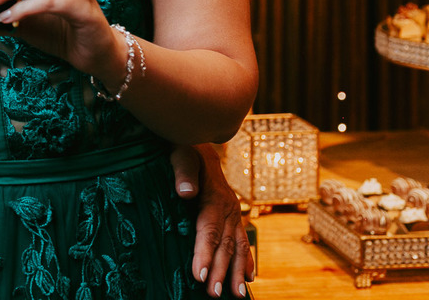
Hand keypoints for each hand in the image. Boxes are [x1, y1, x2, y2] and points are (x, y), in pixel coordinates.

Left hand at [171, 144, 253, 296]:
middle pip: (224, 243)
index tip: (199, 274)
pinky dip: (247, 261)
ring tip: (235, 295)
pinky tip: (248, 279)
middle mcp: (229, 207)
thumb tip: (186, 193)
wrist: (200, 144)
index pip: (209, 229)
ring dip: (236, 272)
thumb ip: (183, 172)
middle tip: (213, 293)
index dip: (205, 253)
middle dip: (220, 270)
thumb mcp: (180, 154)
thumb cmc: (186, 150)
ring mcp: (234, 213)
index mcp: (215, 196)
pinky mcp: (233, 216)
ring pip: (237, 246)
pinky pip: (242, 241)